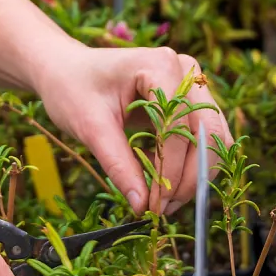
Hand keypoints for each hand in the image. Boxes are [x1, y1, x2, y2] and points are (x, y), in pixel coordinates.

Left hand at [32, 41, 230, 216]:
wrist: (63, 69)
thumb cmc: (71, 88)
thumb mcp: (89, 126)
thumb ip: (118, 164)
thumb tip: (142, 205)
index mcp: (160, 66)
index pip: (178, 127)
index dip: (170, 170)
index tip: (154, 205)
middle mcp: (185, 72)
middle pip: (207, 134)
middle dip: (190, 177)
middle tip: (163, 209)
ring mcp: (191, 86)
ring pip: (212, 140)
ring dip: (194, 176)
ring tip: (164, 203)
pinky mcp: (189, 103)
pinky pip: (201, 140)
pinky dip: (189, 167)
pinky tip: (167, 188)